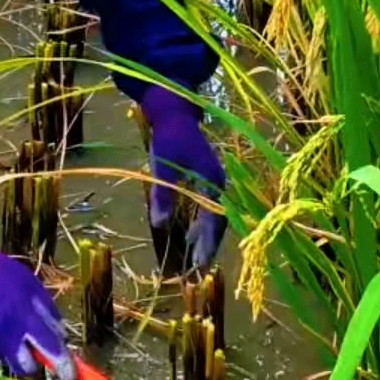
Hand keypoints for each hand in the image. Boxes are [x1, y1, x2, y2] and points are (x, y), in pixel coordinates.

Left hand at [140, 86, 225, 271]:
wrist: (175, 112)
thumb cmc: (169, 138)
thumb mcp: (163, 168)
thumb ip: (162, 197)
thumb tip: (160, 225)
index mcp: (212, 181)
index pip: (214, 220)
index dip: (208, 244)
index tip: (201, 264)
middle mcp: (218, 183)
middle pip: (219, 220)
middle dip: (210, 245)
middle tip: (200, 268)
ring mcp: (214, 180)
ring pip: (215, 215)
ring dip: (206, 236)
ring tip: (197, 258)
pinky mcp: (207, 177)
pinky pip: (209, 206)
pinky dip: (203, 223)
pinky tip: (192, 234)